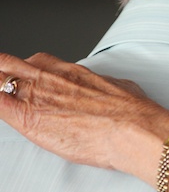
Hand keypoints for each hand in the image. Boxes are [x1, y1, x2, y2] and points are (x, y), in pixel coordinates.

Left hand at [0, 52, 168, 178]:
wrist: (132, 129)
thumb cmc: (132, 112)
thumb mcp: (120, 87)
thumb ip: (103, 86)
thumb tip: (105, 88)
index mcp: (71, 72)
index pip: (37, 62)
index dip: (26, 68)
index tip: (22, 75)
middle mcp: (50, 79)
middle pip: (11, 65)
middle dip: (2, 71)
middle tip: (1, 79)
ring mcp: (37, 96)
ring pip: (0, 81)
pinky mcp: (27, 118)